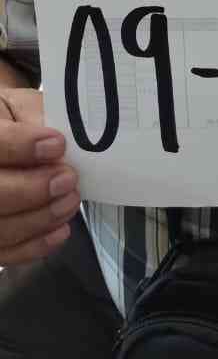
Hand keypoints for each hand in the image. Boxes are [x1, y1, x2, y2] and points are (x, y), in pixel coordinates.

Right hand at [0, 89, 79, 264]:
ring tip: (69, 201)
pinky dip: (35, 246)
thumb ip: (38, 121)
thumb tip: (59, 151)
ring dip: (39, 218)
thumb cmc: (13, 121)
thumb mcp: (22, 106)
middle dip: (32, 190)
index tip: (57, 145)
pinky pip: (5, 252)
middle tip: (67, 180)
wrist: (3, 137)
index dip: (21, 146)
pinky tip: (59, 230)